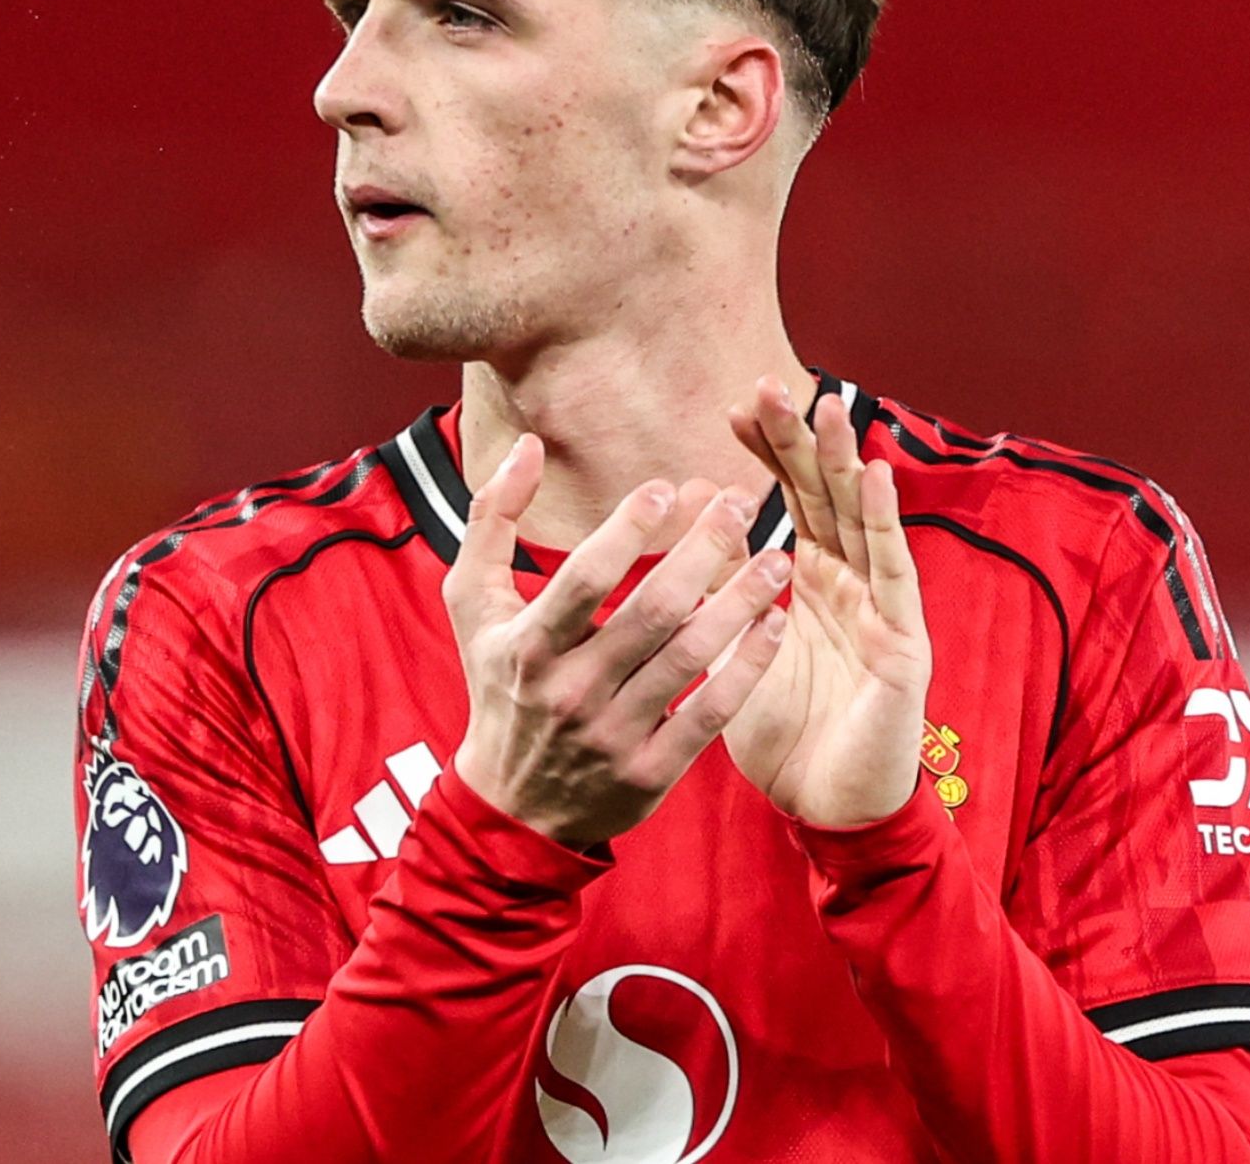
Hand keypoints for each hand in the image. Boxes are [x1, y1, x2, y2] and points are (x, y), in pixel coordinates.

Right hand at [444, 434, 795, 849]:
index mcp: (528, 646)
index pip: (585, 577)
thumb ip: (491, 518)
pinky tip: (776, 624)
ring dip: (741, 601)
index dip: (629, 528)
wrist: (512, 805)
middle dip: (704, 549)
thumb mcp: (472, 603)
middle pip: (652, 610)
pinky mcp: (651, 773)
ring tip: (777, 556)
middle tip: (742, 502)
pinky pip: (711, 713)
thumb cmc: (499, 685)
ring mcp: (613, 735)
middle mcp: (571, 691)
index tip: (668, 486)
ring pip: (691, 657)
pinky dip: (748, 667)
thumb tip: (526, 445)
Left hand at [723, 379, 933, 828]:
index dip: (766, 455)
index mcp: (810, 584)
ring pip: (863, 522)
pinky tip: (875, 477)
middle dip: (800, 440)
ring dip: (846, 462)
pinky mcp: (903, 643)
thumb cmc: (785, 737)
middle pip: (825, 497)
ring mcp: (881, 609)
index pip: (789, 502)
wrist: (827, 810)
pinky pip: (894, 575)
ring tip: (826, 406)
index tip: (731, 407)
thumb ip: (719, 592)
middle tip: (769, 382)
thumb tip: (687, 519)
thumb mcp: (734, 654)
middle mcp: (849, 585)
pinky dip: (885, 524)